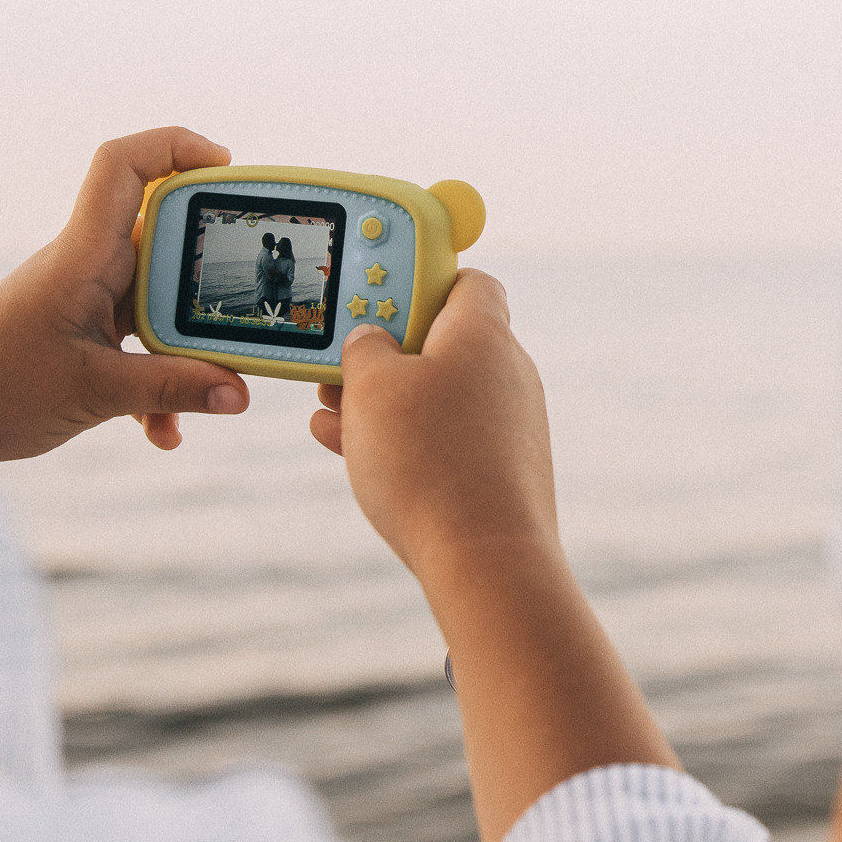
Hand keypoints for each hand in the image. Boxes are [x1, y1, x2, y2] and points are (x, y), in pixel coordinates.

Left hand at [0, 128, 250, 463]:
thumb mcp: (92, 394)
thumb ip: (171, 389)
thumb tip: (240, 391)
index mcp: (80, 256)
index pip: (123, 166)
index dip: (176, 146)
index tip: (226, 166)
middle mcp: (84, 267)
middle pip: (163, 237)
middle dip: (209, 272)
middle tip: (250, 300)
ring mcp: (81, 302)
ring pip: (156, 303)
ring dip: (185, 347)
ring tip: (215, 389)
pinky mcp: (76, 338)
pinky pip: (134, 346)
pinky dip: (156, 383)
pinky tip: (161, 433)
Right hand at [308, 270, 554, 577]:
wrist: (485, 560)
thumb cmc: (425, 461)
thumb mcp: (371, 387)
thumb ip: (364, 349)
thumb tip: (371, 341)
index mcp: (483, 333)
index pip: (466, 281)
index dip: (421, 282)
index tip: (378, 300)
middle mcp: (508, 372)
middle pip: (445, 343)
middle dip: (386, 354)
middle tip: (338, 370)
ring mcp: (512, 424)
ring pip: (439, 396)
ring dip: (385, 402)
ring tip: (330, 416)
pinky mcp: (506, 470)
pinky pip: (449, 439)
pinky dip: (406, 440)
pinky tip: (352, 455)